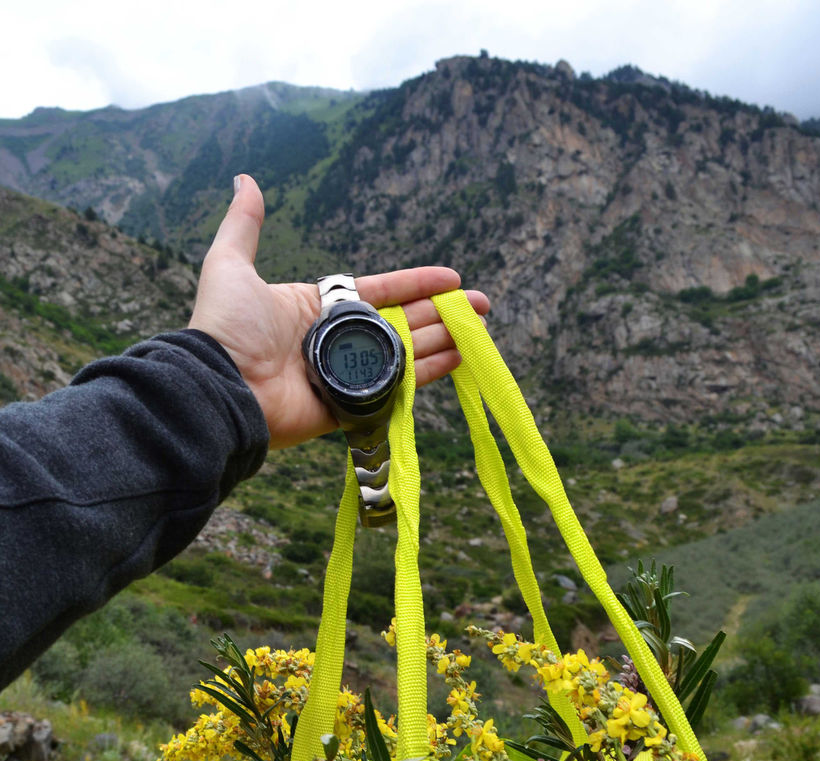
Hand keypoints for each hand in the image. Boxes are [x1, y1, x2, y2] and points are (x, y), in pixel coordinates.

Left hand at [188, 174, 489, 448]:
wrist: (220, 386)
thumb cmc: (226, 327)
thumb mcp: (230, 265)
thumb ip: (244, 225)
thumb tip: (245, 180)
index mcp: (319, 308)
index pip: (380, 292)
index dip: (416, 283)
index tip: (451, 278)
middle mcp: (338, 340)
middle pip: (404, 322)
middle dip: (443, 313)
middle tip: (482, 307)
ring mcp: (347, 374)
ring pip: (408, 353)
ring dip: (445, 340)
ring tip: (479, 331)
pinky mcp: (351, 405)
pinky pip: (399, 388)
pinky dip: (430, 374)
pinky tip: (459, 359)